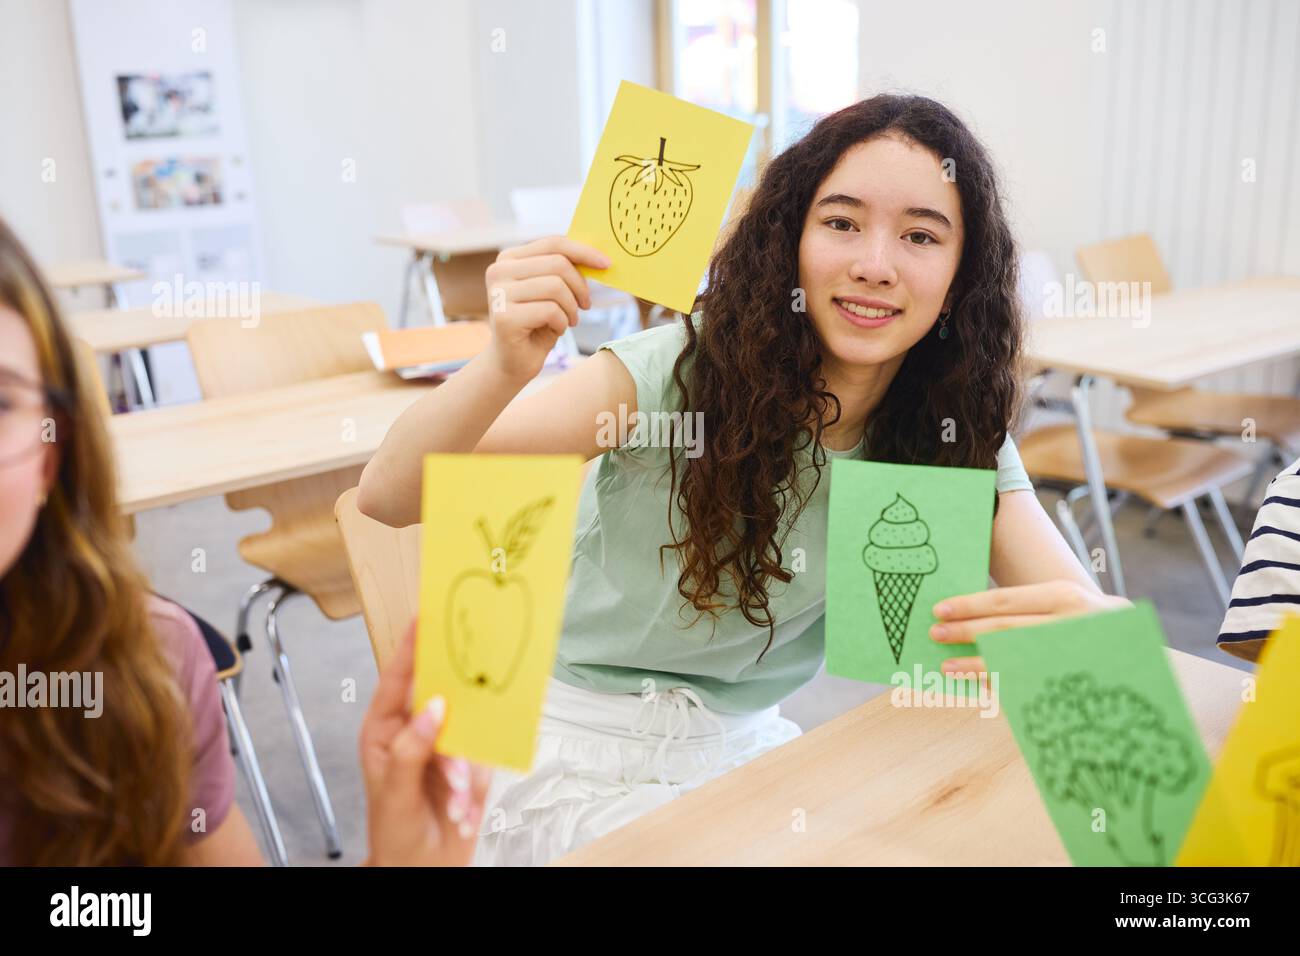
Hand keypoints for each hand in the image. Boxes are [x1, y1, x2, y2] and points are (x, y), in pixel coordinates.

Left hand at [359, 621, 490, 866]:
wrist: (422, 872)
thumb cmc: (394, 835)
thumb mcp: (395, 793)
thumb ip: (412, 748)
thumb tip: (435, 707)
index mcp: (385, 730)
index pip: (398, 680)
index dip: (411, 648)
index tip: (424, 617)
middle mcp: (417, 731)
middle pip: (440, 697)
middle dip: (453, 722)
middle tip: (458, 722)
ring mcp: (445, 748)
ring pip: (467, 732)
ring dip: (462, 772)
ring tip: (452, 801)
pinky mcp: (472, 766)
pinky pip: (484, 761)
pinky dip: (474, 792)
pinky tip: (460, 814)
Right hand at [483, 236, 609, 382]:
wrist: (512, 362)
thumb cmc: (536, 324)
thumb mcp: (551, 291)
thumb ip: (563, 270)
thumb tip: (596, 256)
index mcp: (509, 258)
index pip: (553, 243)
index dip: (584, 252)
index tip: (606, 264)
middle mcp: (499, 271)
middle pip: (557, 264)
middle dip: (580, 286)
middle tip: (585, 304)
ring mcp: (499, 294)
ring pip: (556, 287)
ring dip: (571, 307)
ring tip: (569, 320)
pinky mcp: (504, 317)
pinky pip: (550, 311)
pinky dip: (562, 322)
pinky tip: (556, 329)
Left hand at [928, 580, 1129, 675]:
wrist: (1153, 661)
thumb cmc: (1102, 627)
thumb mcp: (1077, 604)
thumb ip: (1037, 606)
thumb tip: (981, 612)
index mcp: (1067, 598)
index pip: (1006, 600)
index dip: (969, 605)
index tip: (940, 609)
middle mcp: (1069, 625)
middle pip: (1003, 629)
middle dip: (965, 632)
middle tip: (936, 633)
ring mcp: (1072, 656)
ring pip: (1011, 660)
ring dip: (974, 664)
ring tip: (946, 665)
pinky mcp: (1075, 684)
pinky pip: (1027, 686)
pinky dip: (1000, 686)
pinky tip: (978, 685)